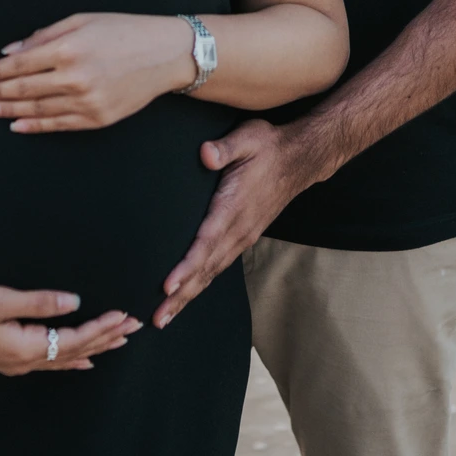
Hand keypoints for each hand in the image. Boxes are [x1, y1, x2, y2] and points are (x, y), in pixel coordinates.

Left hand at [0, 12, 194, 132]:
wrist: (166, 54)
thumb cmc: (124, 30)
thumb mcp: (82, 21)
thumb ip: (44, 36)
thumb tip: (10, 51)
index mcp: (69, 49)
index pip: (20, 65)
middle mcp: (75, 78)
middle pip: (24, 89)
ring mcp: (87, 102)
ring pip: (37, 109)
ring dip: (9, 110)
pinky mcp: (98, 118)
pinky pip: (59, 125)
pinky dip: (35, 125)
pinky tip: (17, 124)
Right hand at [0, 277, 141, 374]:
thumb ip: (39, 302)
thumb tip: (76, 302)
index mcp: (25, 348)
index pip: (75, 339)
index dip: (102, 328)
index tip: (125, 315)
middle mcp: (25, 361)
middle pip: (76, 350)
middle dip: (107, 337)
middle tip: (136, 325)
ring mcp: (17, 364)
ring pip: (66, 357)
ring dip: (95, 346)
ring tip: (120, 341)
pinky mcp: (9, 359)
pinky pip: (51, 361)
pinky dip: (72, 358)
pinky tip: (84, 361)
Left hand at [153, 118, 319, 328]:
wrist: (298, 159)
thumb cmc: (267, 147)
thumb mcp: (247, 137)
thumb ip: (225, 147)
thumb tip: (205, 154)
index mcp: (234, 207)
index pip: (206, 242)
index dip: (187, 266)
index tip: (167, 286)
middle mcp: (238, 229)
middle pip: (205, 268)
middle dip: (181, 295)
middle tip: (157, 318)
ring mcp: (242, 236)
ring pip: (211, 272)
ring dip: (188, 296)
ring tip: (165, 317)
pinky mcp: (243, 237)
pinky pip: (218, 267)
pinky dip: (200, 284)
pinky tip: (187, 295)